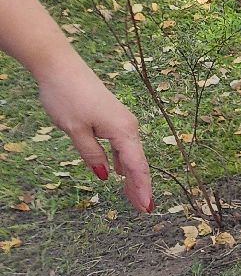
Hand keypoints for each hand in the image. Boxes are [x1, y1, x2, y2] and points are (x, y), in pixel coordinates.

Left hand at [37, 58, 150, 212]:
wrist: (59, 66)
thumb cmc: (67, 96)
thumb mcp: (75, 131)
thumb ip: (91, 155)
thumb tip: (104, 175)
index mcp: (123, 131)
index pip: (137, 167)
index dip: (142, 189)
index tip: (146, 208)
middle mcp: (128, 127)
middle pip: (137, 162)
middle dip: (139, 186)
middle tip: (140, 209)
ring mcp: (122, 121)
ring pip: (130, 154)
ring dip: (130, 175)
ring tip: (129, 196)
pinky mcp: (113, 117)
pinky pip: (122, 145)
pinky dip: (122, 161)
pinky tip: (118, 172)